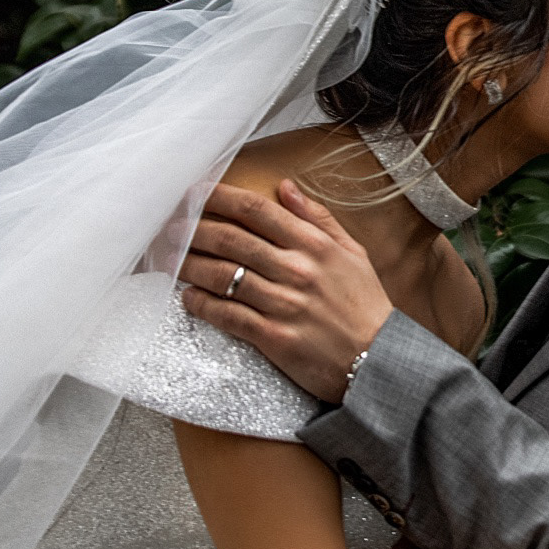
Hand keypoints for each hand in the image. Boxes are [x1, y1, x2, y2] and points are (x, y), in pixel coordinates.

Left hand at [179, 180, 393, 402]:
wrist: (379, 360)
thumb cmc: (365, 304)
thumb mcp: (352, 253)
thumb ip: (318, 218)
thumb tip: (285, 187)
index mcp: (315, 245)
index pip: (256, 211)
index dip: (219, 198)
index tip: (194, 193)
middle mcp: (297, 270)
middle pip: (230, 239)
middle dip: (192, 229)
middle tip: (169, 227)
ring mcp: (284, 304)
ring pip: (222, 276)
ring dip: (188, 264)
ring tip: (169, 259)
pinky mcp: (274, 337)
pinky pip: (227, 315)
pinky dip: (201, 305)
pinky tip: (188, 298)